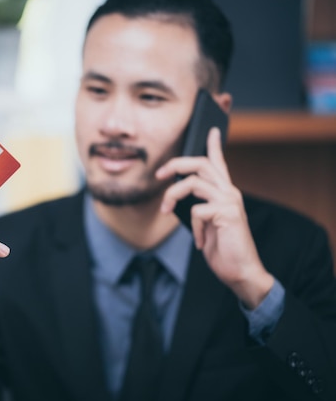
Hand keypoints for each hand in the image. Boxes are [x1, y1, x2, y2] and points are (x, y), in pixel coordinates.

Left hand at [156, 128, 272, 308]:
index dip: (214, 144)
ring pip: (192, 183)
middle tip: (159, 174)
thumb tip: (177, 193)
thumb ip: (198, 205)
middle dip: (175, 165)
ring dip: (172, 196)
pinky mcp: (228, 213)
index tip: (210, 129)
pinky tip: (199, 241)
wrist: (240, 272)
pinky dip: (193, 228)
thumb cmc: (222, 248)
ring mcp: (230, 201)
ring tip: (166, 211)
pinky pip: (197, 211)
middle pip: (200, 164)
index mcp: (225, 192)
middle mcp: (230, 192)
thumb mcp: (206, 223)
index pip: (218, 163)